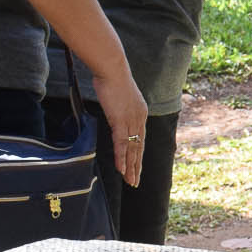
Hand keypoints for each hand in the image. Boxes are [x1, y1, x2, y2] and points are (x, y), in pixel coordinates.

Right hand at [94, 70, 149, 185]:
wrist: (112, 69)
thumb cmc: (112, 79)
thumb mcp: (119, 97)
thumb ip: (119, 108)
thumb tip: (115, 113)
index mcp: (140, 113)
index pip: (140, 139)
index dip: (138, 155)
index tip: (136, 167)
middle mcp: (139, 119)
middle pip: (139, 147)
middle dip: (137, 166)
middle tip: (135, 181)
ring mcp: (131, 120)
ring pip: (132, 149)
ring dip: (130, 167)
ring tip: (131, 181)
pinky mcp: (120, 121)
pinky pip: (122, 144)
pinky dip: (122, 158)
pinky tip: (122, 169)